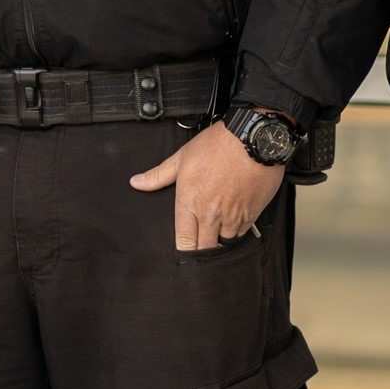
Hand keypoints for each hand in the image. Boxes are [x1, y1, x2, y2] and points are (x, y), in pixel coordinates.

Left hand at [128, 123, 285, 251]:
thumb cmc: (217, 145)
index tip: (185, 249)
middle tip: (201, 244)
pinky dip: (238, 230)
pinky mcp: (253, 214)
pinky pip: (243, 232)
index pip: (184, 241)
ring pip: (226, 242)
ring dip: (221, 239)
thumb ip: (158, 176)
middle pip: (205, 248)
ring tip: (218, 231)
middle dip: (202, 249)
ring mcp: (233, 216)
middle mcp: (211, 214)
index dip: (184, 249)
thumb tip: (137, 182)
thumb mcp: (181, 158)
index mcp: (190, 203)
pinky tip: (234, 221)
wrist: (253, 139)